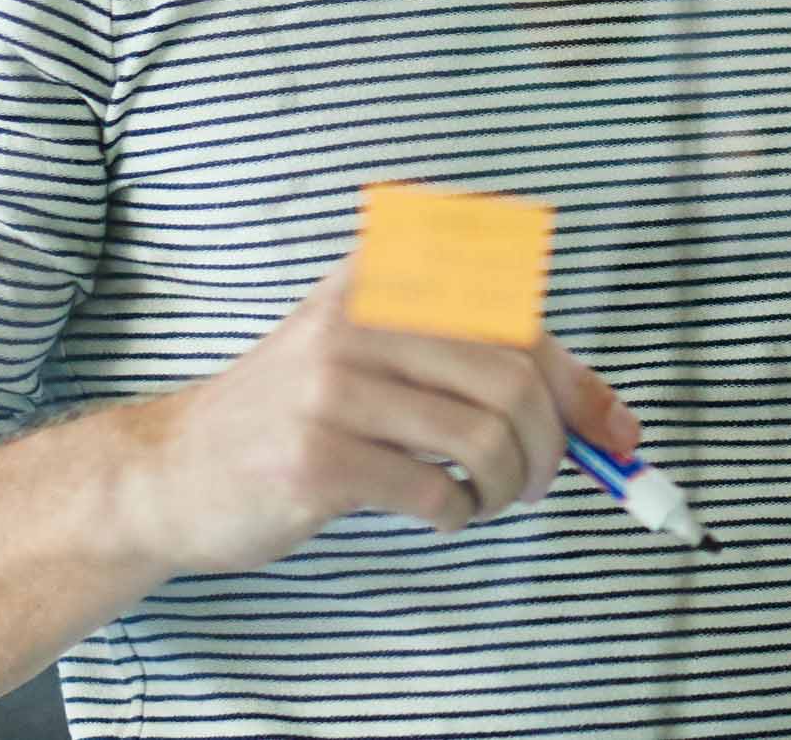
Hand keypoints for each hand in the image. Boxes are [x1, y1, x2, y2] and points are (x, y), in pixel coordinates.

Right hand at [129, 259, 635, 576]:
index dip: (581, 385)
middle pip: (513, 379)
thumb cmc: (300, 413)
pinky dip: (457, 515)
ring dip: (506, 488)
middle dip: (549, 447)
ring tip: (482, 499)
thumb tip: (610, 422)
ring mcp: (333, 387)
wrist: (175, 469)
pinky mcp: (316, 459)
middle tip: (537, 484)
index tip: (615, 437)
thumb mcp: (379, 353)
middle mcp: (360, 315)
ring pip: (483, 438)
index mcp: (386, 275)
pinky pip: (434, 491)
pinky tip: (436, 513)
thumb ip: (481, 364)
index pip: (519, 320)